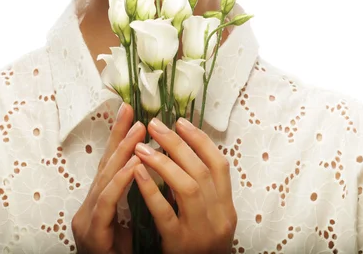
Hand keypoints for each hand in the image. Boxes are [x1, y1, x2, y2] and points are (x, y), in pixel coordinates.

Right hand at [71, 103, 145, 253]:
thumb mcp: (132, 221)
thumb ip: (137, 196)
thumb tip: (153, 166)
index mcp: (102, 201)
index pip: (111, 162)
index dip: (120, 135)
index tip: (131, 110)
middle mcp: (90, 205)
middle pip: (106, 165)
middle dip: (122, 137)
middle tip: (137, 114)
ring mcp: (87, 219)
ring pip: (105, 179)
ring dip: (123, 153)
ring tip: (140, 133)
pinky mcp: (91, 234)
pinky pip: (107, 203)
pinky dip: (121, 181)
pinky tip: (135, 166)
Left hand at [133, 116, 236, 253]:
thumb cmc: (199, 247)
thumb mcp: (210, 218)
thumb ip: (203, 191)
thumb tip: (183, 149)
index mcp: (227, 208)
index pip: (220, 164)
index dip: (200, 140)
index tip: (180, 121)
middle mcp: (219, 218)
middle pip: (200, 170)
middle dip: (177, 143)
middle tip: (154, 124)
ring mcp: (200, 232)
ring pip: (186, 187)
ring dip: (162, 161)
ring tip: (141, 145)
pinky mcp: (179, 245)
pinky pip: (164, 213)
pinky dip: (150, 189)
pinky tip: (136, 172)